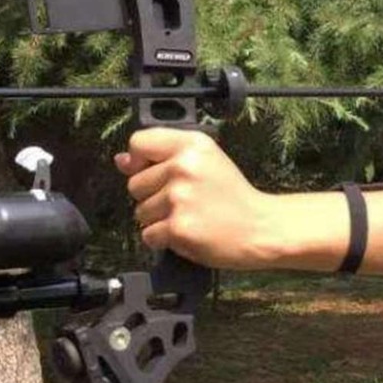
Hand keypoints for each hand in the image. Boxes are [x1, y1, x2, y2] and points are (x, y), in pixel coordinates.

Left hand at [114, 129, 277, 268]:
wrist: (261, 228)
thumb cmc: (233, 197)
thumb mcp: (205, 162)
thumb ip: (163, 158)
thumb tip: (122, 161)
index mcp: (192, 144)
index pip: (139, 142)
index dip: (139, 161)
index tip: (153, 172)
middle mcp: (184, 166)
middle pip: (134, 183)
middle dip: (153, 196)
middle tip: (186, 200)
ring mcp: (180, 197)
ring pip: (140, 212)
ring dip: (159, 220)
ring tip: (190, 216)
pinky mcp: (178, 227)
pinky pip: (149, 235)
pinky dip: (164, 240)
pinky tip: (188, 232)